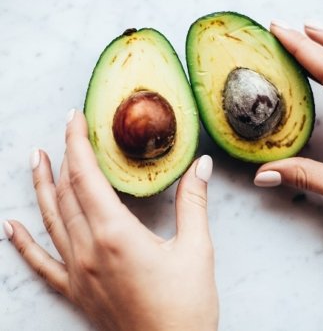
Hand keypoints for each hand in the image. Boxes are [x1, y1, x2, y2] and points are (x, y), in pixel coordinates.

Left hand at [3, 111, 217, 330]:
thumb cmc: (186, 307)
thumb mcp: (196, 249)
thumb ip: (193, 202)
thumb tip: (200, 166)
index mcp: (116, 235)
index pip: (87, 177)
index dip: (77, 144)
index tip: (75, 119)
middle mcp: (89, 250)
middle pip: (66, 193)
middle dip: (63, 156)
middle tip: (63, 130)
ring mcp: (78, 273)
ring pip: (50, 220)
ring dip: (41, 187)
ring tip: (35, 159)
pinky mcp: (76, 292)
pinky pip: (41, 263)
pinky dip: (23, 243)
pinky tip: (11, 226)